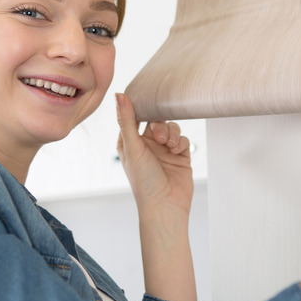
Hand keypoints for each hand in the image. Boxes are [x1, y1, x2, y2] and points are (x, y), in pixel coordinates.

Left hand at [115, 93, 193, 217]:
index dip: (141, 108)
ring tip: (169, 146)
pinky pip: (182, 138)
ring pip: (171, 127)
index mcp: (129, 142)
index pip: (134, 116)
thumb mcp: (132, 148)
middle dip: (159, 125)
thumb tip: (118, 95)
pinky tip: (177, 152)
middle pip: (156, 119)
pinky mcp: (180, 155)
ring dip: (171, 133)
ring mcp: (164, 150)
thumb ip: (127, 120)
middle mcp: (146, 144)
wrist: (166, 206)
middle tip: (158, 137)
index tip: (147, 100)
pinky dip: (180, 142)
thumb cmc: (144, 182)